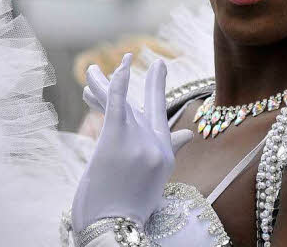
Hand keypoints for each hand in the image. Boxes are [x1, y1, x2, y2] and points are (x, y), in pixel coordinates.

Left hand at [71, 55, 192, 234]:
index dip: (157, 91)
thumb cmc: (128, 210)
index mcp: (165, 157)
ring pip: (123, 103)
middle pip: (145, 106)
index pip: (161, 118)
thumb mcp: (153, 182)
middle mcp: (156, 146)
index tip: (158, 69)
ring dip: (106, 84)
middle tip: (138, 59)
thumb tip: (187, 135)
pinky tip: (115, 68)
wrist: (113, 228)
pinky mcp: (117, 140)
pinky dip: (116, 83)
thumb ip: (169, 154)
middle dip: (144, 82)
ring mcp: (138, 142)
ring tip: (98, 69)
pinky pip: (117, 103)